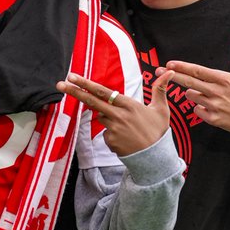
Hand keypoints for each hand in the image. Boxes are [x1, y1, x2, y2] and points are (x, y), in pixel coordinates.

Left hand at [57, 69, 175, 156]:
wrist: (156, 158)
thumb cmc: (158, 132)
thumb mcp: (161, 109)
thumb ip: (161, 89)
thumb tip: (170, 72)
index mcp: (129, 105)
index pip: (104, 91)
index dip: (87, 84)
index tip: (73, 77)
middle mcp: (119, 115)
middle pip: (92, 101)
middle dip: (75, 91)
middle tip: (60, 84)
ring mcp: (113, 129)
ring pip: (102, 118)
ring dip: (109, 118)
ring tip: (127, 128)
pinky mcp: (110, 141)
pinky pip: (106, 133)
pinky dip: (113, 134)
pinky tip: (125, 139)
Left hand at [160, 37, 229, 140]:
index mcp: (223, 79)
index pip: (198, 71)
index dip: (182, 67)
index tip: (169, 63)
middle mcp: (216, 92)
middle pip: (188, 82)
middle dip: (173, 76)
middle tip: (158, 71)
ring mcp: (214, 106)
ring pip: (192, 96)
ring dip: (193, 93)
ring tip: (209, 95)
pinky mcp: (213, 119)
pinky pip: (197, 110)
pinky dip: (200, 108)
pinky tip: (211, 107)